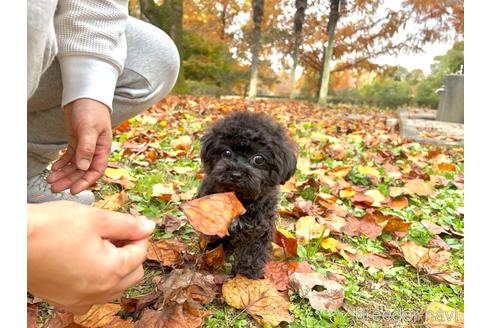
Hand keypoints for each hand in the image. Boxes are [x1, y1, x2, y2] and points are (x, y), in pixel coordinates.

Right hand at [27, 201, 154, 313]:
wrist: (12, 241)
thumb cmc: (50, 227)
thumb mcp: (96, 219)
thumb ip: (127, 224)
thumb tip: (148, 227)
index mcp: (110, 272)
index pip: (140, 253)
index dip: (138, 234)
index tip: (131, 223)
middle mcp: (98, 292)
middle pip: (132, 273)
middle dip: (130, 252)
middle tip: (116, 233)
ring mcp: (80, 299)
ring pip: (115, 286)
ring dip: (116, 266)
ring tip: (100, 244)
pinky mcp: (65, 300)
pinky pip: (94, 294)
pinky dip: (98, 279)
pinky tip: (87, 261)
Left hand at [47, 98, 111, 193]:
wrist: (85, 95)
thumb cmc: (92, 110)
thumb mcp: (90, 129)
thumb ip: (87, 149)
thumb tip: (83, 167)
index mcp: (102, 149)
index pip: (96, 171)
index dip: (85, 182)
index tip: (74, 190)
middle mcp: (94, 151)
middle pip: (82, 171)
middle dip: (69, 180)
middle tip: (55, 188)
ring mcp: (85, 147)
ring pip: (74, 166)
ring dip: (63, 174)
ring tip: (50, 181)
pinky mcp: (76, 141)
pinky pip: (69, 157)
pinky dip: (61, 164)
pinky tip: (54, 168)